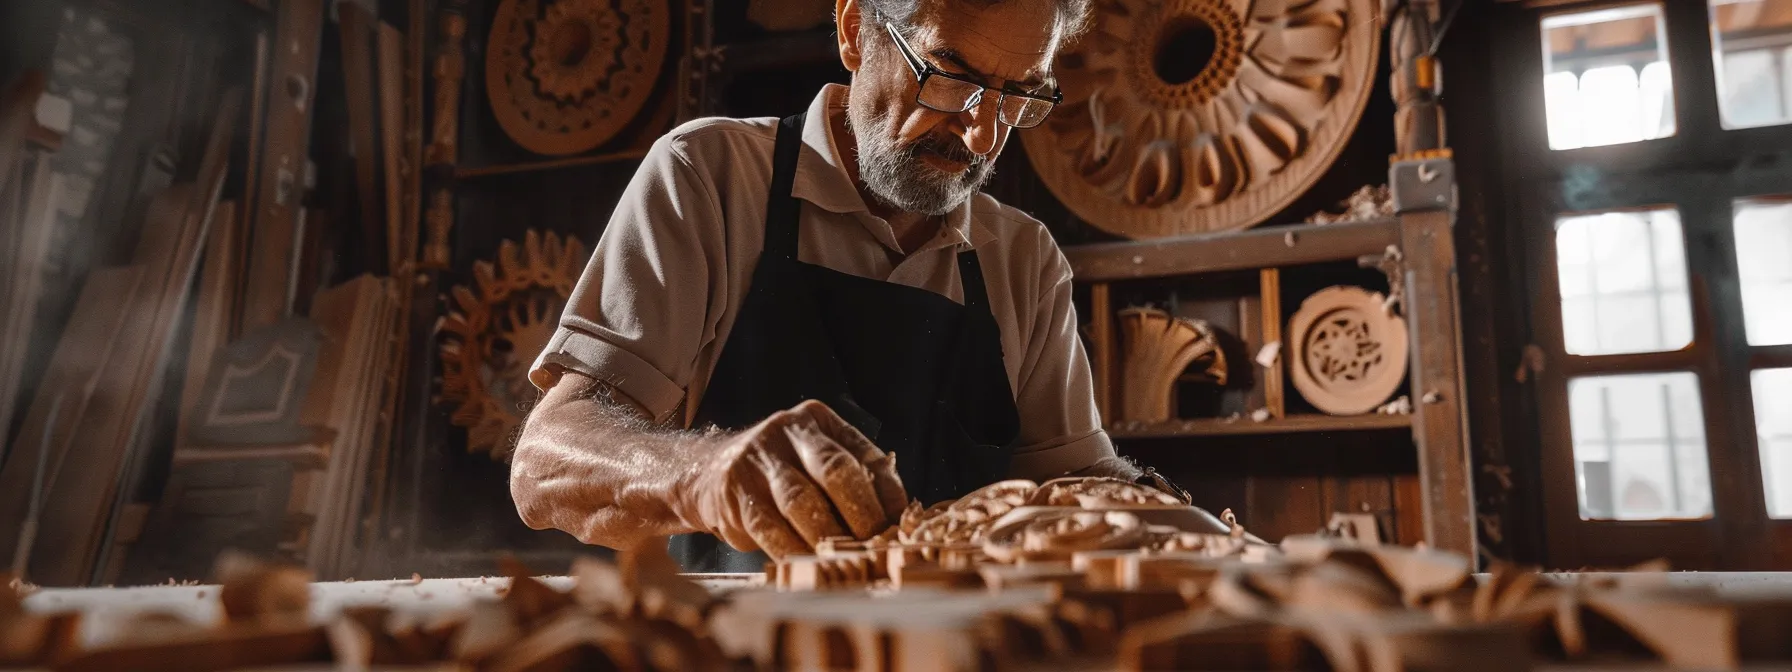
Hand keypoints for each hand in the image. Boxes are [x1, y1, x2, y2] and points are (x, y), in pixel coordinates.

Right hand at [671, 400, 907, 558]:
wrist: (707, 473)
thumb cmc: (780, 476)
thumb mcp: (814, 463)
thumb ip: (852, 480)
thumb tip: (899, 521)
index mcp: (818, 421)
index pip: (865, 456)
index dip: (888, 494)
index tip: (900, 527)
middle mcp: (788, 430)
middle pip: (836, 471)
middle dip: (862, 514)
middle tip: (877, 547)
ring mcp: (758, 458)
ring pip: (801, 502)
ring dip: (828, 537)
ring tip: (846, 561)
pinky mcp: (733, 491)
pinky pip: (769, 527)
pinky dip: (793, 549)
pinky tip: (808, 564)